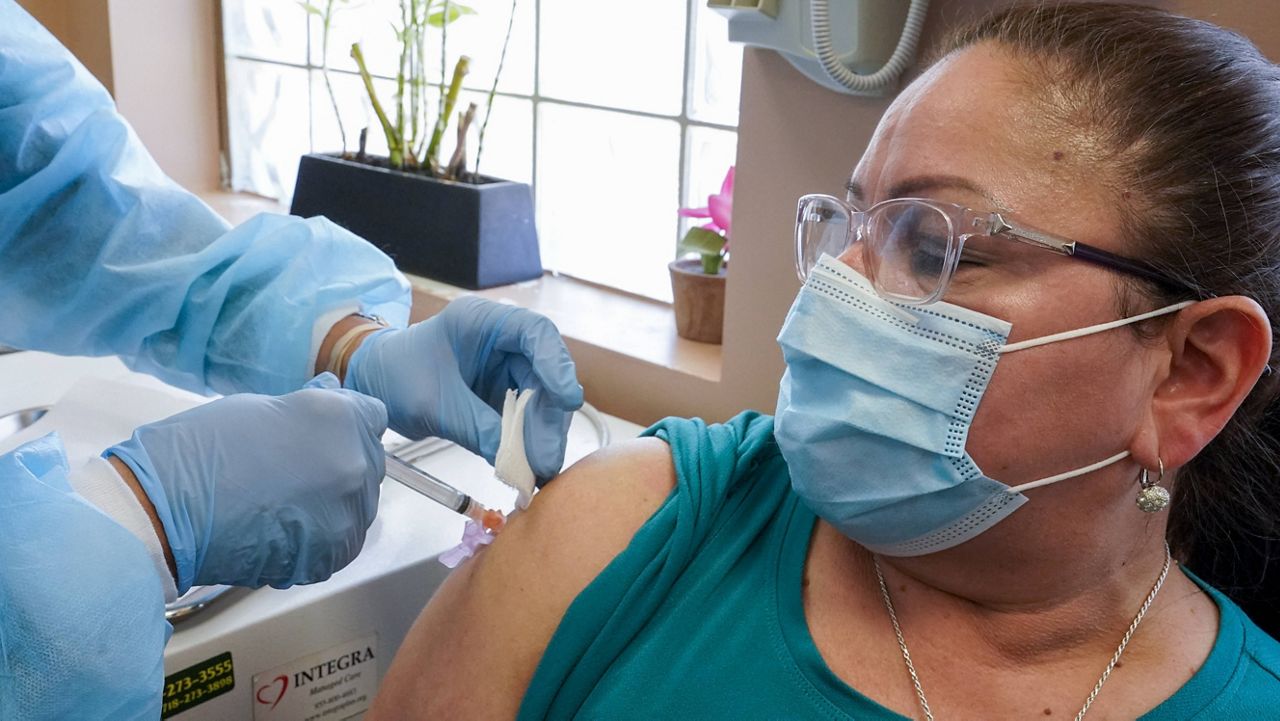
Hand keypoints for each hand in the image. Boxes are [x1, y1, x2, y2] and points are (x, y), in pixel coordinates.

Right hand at [107, 374, 387, 592]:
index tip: (324, 434)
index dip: (346, 425)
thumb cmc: (199, 451)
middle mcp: (354, 463)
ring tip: (282, 504)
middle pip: (367, 462)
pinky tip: (283, 529)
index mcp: (338, 418)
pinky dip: (320, 538)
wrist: (163, 511)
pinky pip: (341, 542)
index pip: (372, 417)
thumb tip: (333, 392)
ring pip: (358, 505)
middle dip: (339, 464)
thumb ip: (309, 405)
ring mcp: (347, 512)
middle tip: (293, 472)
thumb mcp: (259, 407)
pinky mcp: (332, 554)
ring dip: (332, 504)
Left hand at [345, 296, 582, 481]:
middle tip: (547, 459)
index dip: (557, 365)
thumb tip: (512, 460)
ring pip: (541, 399)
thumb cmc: (395, 374)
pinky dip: (527, 441)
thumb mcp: (433, 403)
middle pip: (545, 374)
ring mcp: (506, 368)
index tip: (568, 399)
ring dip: (542, 435)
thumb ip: (475, 427)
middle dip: (549, 418)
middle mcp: (503, 341)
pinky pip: (525, 417)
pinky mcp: (503, 393)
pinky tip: (528, 466)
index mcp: (483, 321)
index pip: (536, 333)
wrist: (375, 383)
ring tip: (539, 470)